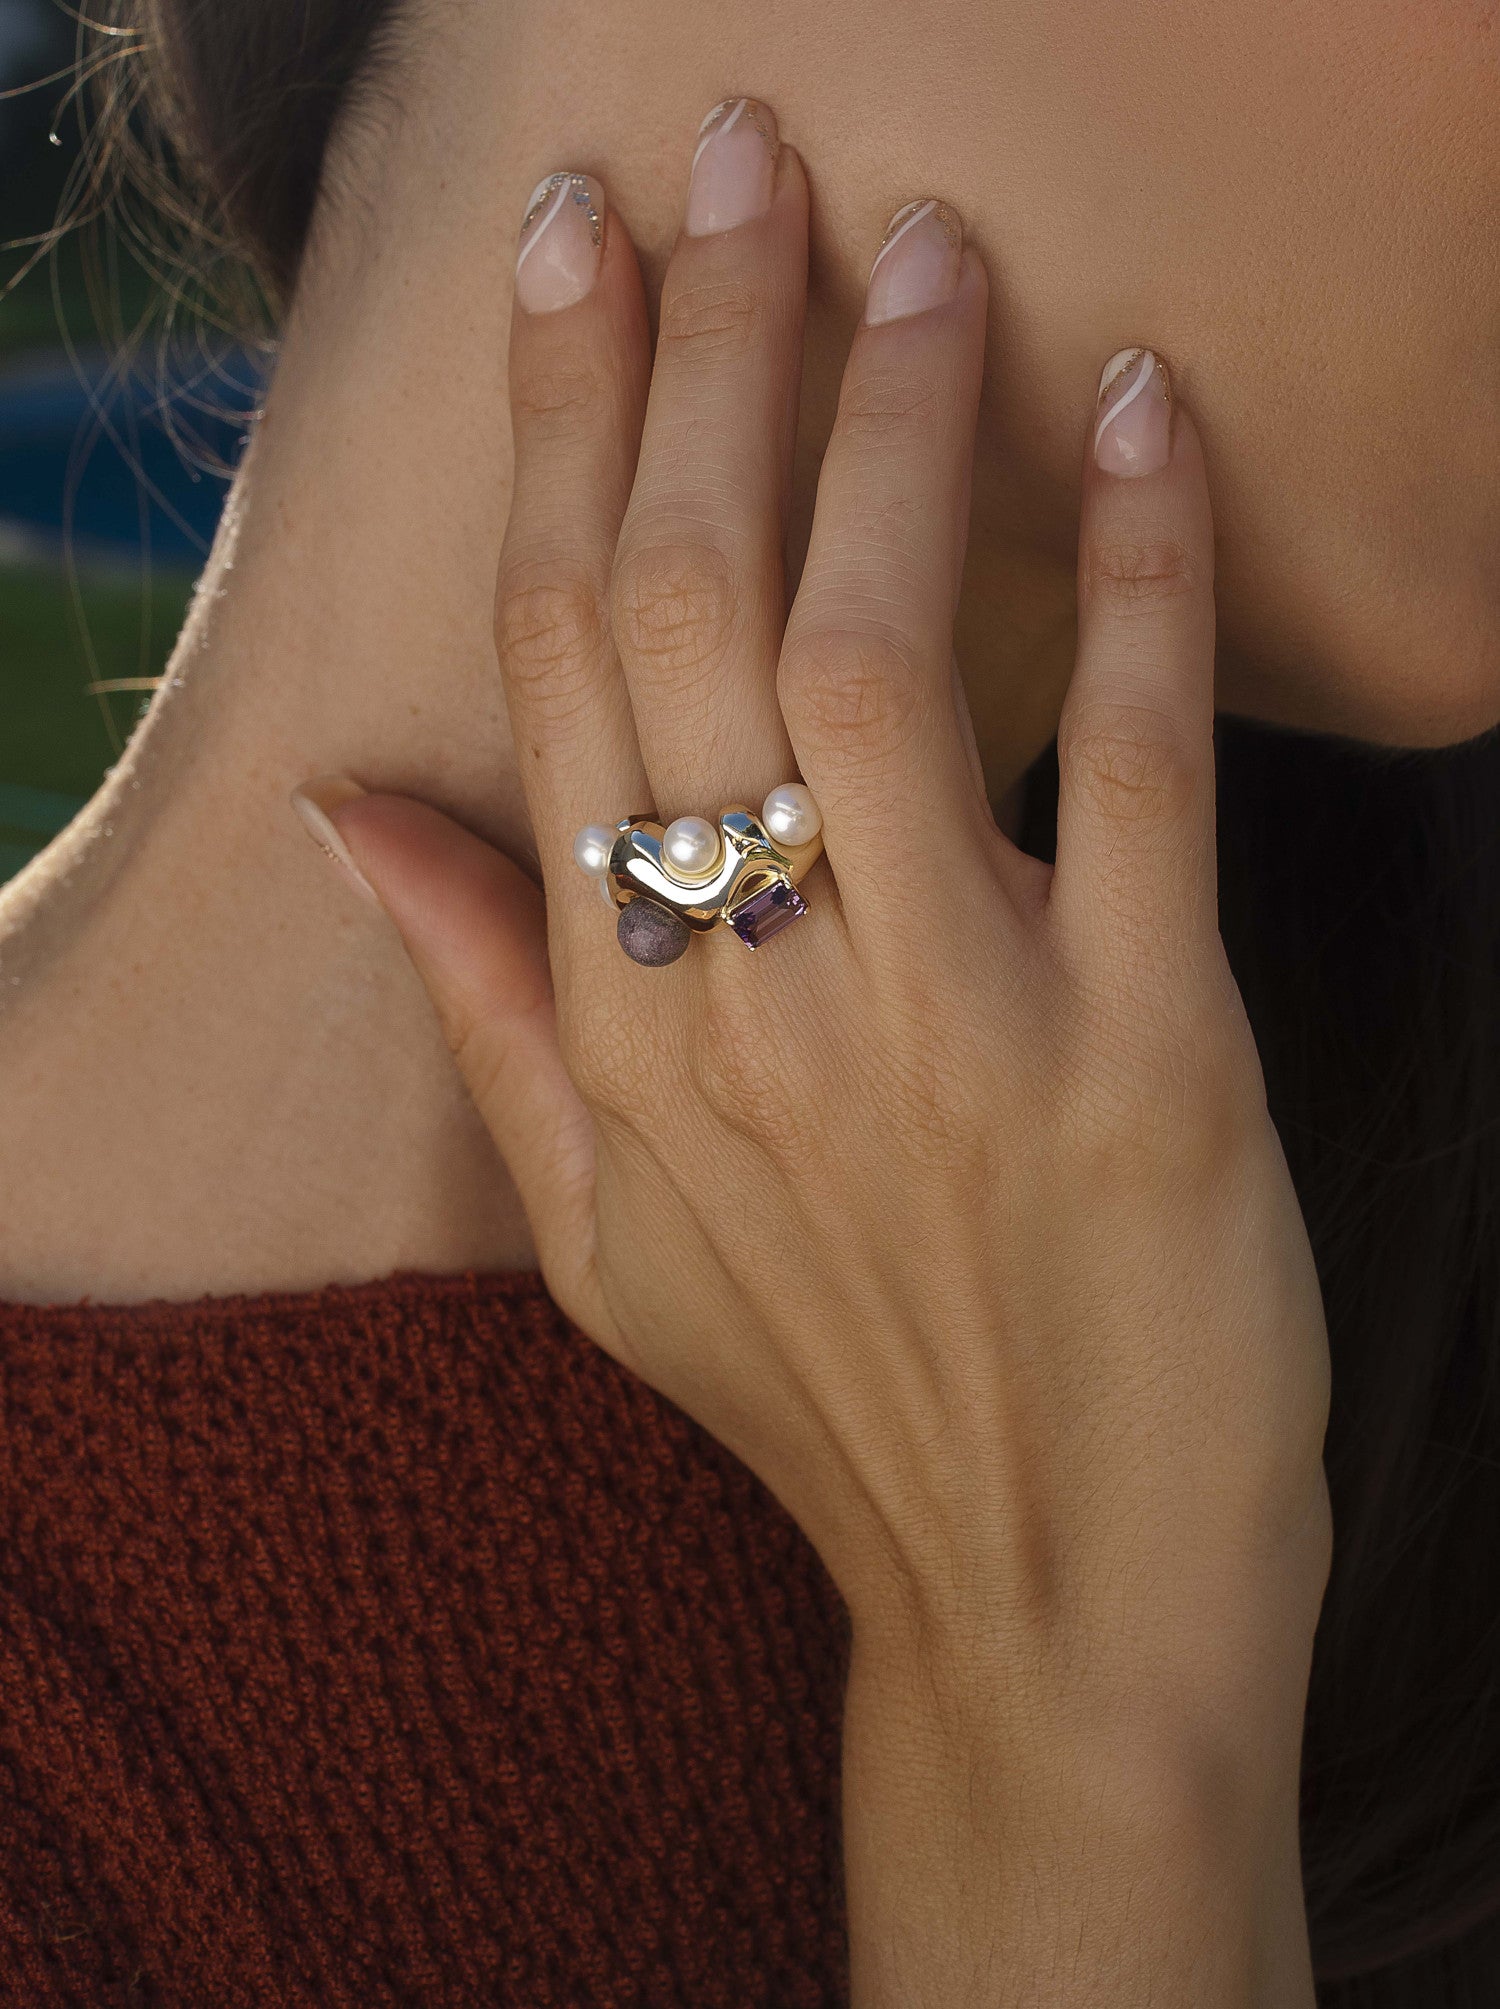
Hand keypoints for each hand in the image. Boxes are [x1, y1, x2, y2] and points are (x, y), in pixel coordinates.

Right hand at [296, 111, 1330, 2001]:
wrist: (1046, 1618)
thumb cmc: (826, 1409)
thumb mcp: (598, 1238)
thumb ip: (483, 1005)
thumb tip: (347, 818)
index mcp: (614, 1029)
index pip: (555, 657)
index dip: (564, 426)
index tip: (577, 248)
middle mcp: (748, 1002)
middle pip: (687, 605)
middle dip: (703, 347)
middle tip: (732, 157)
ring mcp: (946, 1028)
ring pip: (872, 648)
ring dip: (891, 413)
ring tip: (913, 245)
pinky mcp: (1148, 1061)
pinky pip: (1130, 766)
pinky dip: (1133, 571)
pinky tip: (1143, 416)